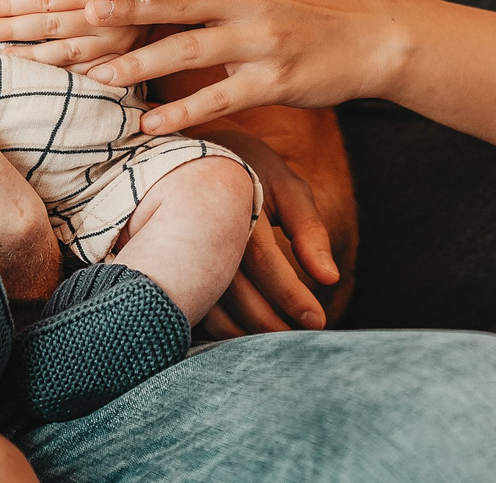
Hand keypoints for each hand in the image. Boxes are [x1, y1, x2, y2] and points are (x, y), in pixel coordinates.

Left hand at [0, 0, 145, 68]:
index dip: (15, 2)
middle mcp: (108, 16)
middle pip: (52, 25)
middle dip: (14, 29)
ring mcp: (116, 43)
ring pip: (66, 54)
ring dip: (30, 57)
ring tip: (0, 57)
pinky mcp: (121, 62)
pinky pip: (85, 75)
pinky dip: (59, 78)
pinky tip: (35, 78)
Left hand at [80, 0, 404, 133]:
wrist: (372, 34)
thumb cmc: (303, 9)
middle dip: (121, 7)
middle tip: (75, 14)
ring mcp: (259, 39)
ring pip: (188, 49)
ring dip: (138, 63)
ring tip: (95, 77)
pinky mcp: (275, 80)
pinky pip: (220, 98)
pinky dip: (181, 112)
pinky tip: (149, 125)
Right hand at [191, 125, 341, 336]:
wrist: (191, 151)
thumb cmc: (250, 170)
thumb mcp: (286, 188)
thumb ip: (309, 231)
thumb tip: (330, 278)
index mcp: (234, 206)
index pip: (265, 263)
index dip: (292, 297)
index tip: (317, 322)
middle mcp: (201, 229)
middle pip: (236, 293)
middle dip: (270, 324)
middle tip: (296, 343)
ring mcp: (177, 247)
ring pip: (210, 307)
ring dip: (241, 334)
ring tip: (270, 345)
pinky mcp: (165, 261)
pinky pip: (190, 304)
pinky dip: (215, 327)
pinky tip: (238, 336)